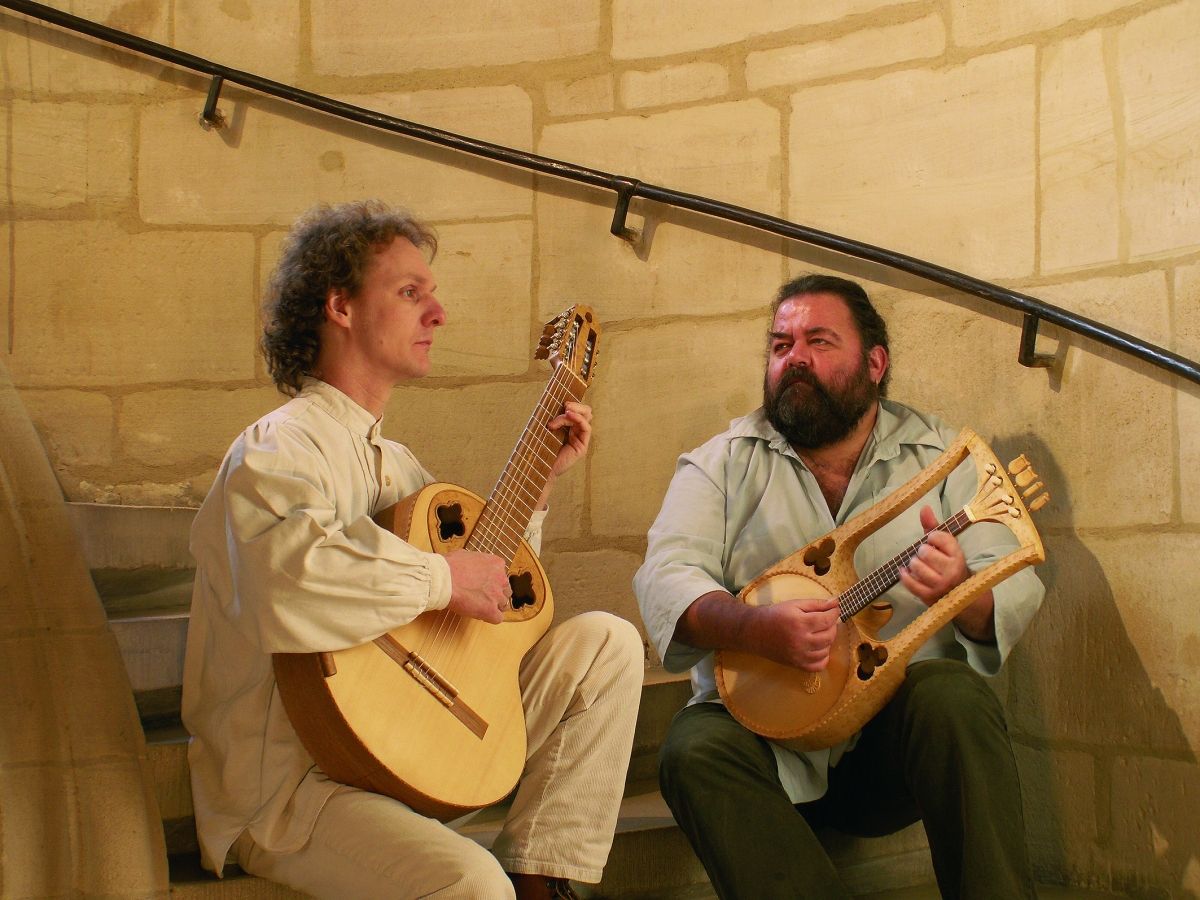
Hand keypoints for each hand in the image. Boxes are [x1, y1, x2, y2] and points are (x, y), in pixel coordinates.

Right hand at [444, 549, 509, 624]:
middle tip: (482, 597)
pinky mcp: (490, 610)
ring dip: (493, 606)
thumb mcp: (465, 554)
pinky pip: (498, 618)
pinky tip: (481, 614)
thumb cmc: (449, 567)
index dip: (492, 583)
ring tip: (479, 606)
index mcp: (496, 564)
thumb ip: (474, 560)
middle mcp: (501, 579)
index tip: (483, 586)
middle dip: (496, 594)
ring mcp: (497, 595)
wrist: (443, 580)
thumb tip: (469, 561)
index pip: (502, 576)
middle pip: (505, 591)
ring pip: (504, 605)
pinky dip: (491, 618)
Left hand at [537, 401, 592, 508]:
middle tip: (565, 405)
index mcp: (569, 428)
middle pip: (586, 412)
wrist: (539, 467)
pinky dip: (579, 419)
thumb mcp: (546, 428)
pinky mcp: (582, 447)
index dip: (572, 405)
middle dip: (576, 406)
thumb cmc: (540, 448)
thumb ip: (553, 417)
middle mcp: (577, 433)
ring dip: (574, 412)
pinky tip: (569, 415)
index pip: (577, 411)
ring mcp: (580, 440)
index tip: (562, 403)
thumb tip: (551, 401)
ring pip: (586, 418)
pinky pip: (587, 428)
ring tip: (564, 412)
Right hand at [750, 597, 840, 671]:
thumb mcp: (794, 604)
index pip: (828, 620)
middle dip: (832, 626)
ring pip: (826, 650)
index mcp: (800, 623)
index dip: (835, 613)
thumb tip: (836, 602)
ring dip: (828, 640)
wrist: (756, 632)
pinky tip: (818, 648)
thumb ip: (816, 603)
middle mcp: (801, 641)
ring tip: (821, 632)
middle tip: (827, 620)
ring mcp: (800, 655)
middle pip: (829, 635)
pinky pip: (819, 665)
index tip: (835, 609)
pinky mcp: (797, 665)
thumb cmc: (775, 615)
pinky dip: (823, 657)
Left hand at [898, 506, 995, 641]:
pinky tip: (904, 571)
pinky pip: (910, 583)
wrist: (960, 594)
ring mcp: (941, 585)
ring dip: (913, 563)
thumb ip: (933, 526)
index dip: (932, 537)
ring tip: (918, 564)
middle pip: (925, 552)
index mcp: (958, 555)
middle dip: (922, 551)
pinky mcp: (929, 596)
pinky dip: (904, 575)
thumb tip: (924, 507)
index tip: (933, 541)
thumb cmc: (949, 564)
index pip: (939, 537)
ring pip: (916, 566)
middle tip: (926, 555)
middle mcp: (951, 570)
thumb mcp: (945, 546)